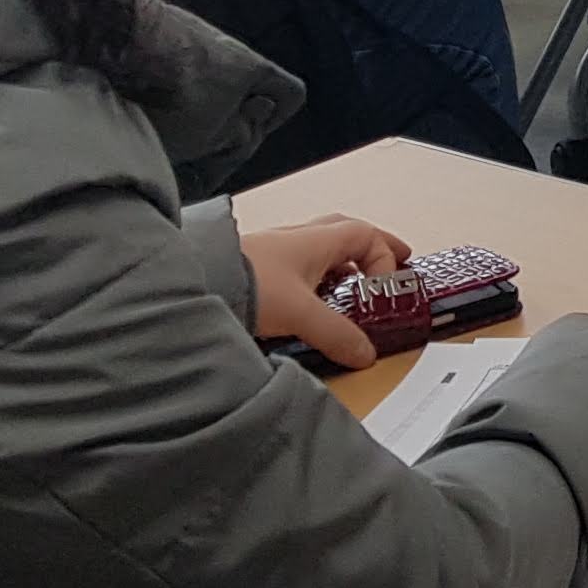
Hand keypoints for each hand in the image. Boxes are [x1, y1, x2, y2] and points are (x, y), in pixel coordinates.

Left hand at [245, 213, 414, 368]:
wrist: (196, 283)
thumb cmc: (245, 283)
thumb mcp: (301, 314)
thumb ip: (337, 334)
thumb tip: (364, 353)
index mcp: (316, 240)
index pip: (366, 235)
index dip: (385, 257)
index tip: (387, 287)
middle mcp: (298, 240)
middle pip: (346, 234)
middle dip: (372, 249)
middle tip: (391, 263)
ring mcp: (277, 253)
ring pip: (321, 250)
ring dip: (341, 264)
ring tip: (352, 287)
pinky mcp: (258, 270)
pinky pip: (298, 267)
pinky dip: (315, 279)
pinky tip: (310, 302)